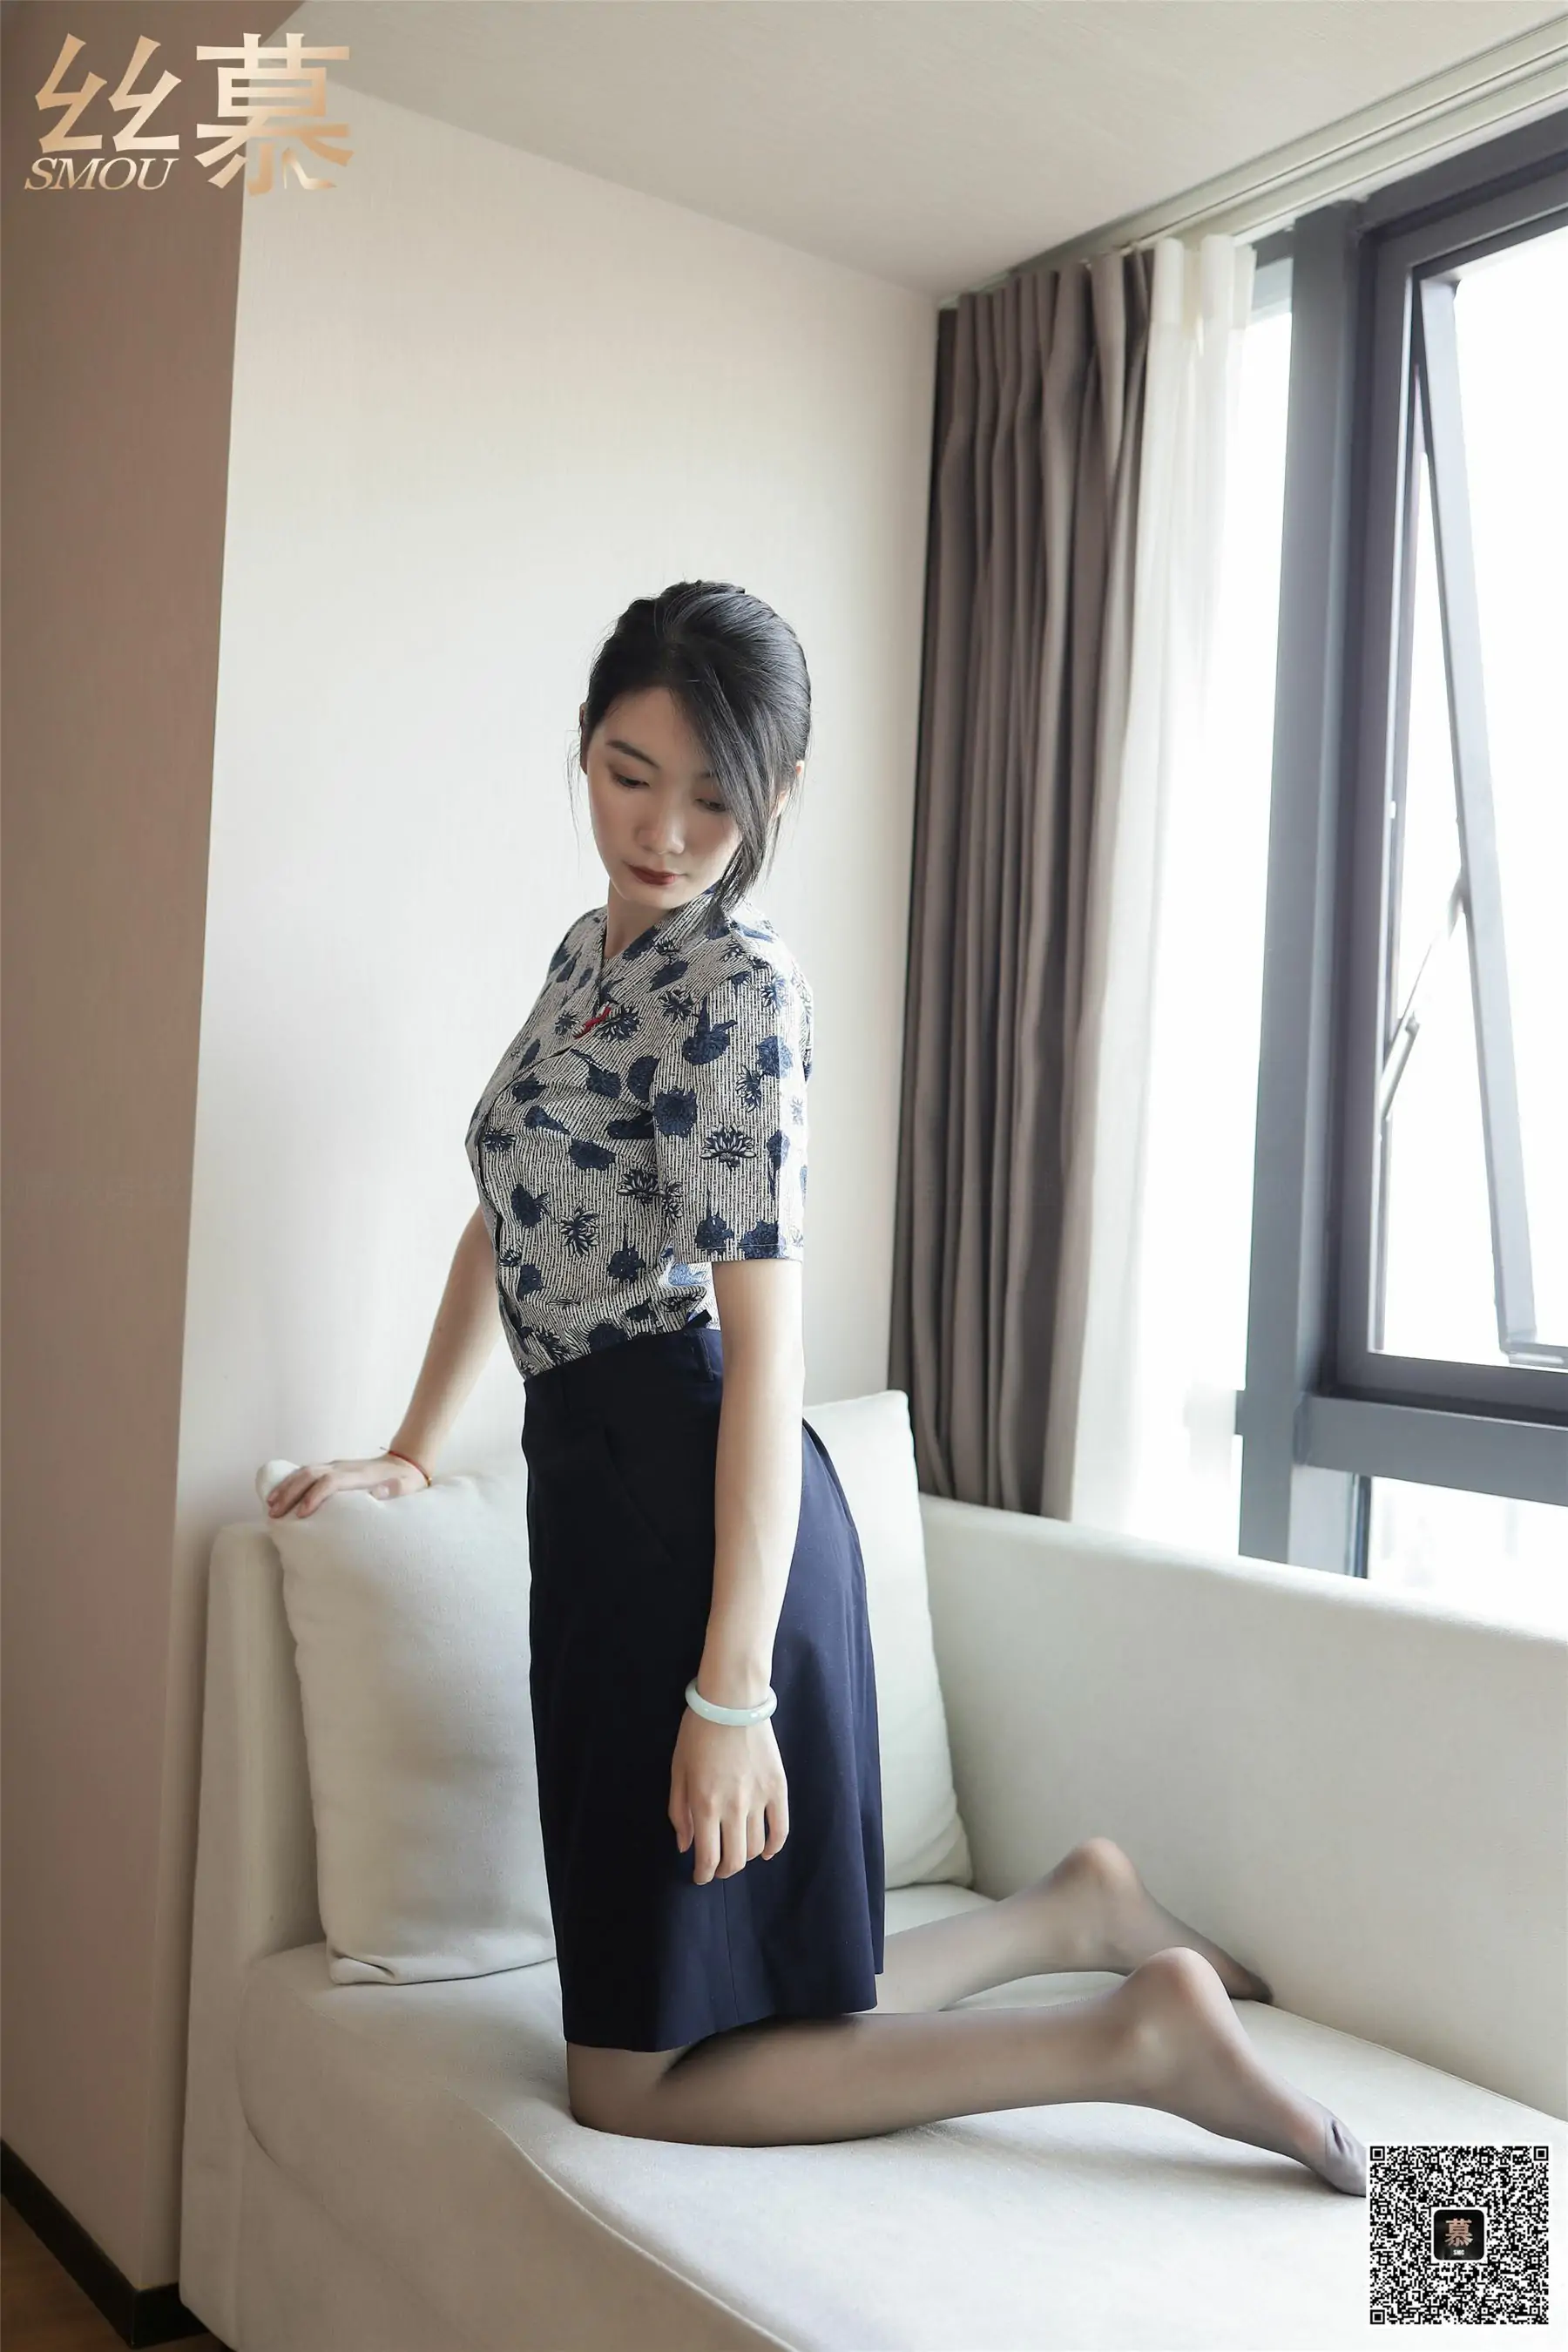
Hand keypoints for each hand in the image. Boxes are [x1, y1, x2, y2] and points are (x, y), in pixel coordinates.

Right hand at [265, 1454, 428, 1518]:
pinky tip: (279, 1493)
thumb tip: (378, 1494)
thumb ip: (394, 1491)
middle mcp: (343, 1467)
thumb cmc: (405, 1481)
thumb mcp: (406, 1488)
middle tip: (274, 1514)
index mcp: (359, 1474)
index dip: (314, 1496)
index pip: (330, 1482)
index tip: (301, 1514)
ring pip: (305, 1471)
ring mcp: (337, 1466)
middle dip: (290, 1493)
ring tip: (270, 1505)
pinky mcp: (333, 1468)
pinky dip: (291, 1481)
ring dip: (286, 1487)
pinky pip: (307, 1472)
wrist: (405, 1462)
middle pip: (311, 1475)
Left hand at [669, 1706, 788, 1884]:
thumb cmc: (697, 1733)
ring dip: (745, 1857)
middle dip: (723, 1871)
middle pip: (734, 1860)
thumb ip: (679, 1812)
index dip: (703, 1874)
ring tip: (737, 1852)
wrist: (732, 1700)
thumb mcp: (678, 1771)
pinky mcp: (778, 1788)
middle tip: (717, 1868)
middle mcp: (733, 1808)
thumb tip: (685, 1846)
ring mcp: (759, 1799)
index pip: (707, 1858)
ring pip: (757, 1847)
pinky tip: (767, 1852)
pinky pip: (781, 1828)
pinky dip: (775, 1846)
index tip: (700, 1876)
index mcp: (704, 1805)